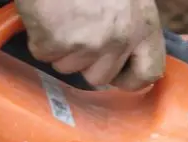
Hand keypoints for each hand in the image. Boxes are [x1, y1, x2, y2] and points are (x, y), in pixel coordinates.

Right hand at [17, 0, 166, 90]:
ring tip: (61, 17)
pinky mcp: (58, 40)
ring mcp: (90, 42)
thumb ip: (132, 26)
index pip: (149, 72)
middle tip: (75, 31)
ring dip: (60, 48)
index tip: (115, 75)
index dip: (129, 79)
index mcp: (144, 25)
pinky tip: (46, 16)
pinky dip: (39, 39)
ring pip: (68, 67)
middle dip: (84, 61)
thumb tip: (128, 56)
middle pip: (100, 77)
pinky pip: (44, 55)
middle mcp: (121, 38)